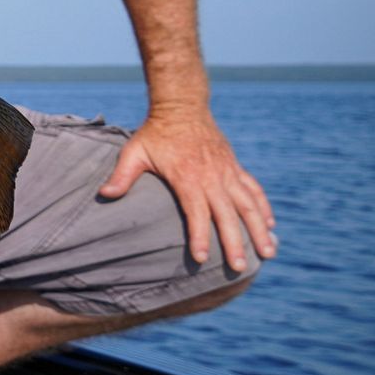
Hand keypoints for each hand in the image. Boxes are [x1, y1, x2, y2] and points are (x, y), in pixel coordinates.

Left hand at [99, 106, 276, 271]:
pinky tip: (269, 225)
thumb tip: (104, 195)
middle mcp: (212, 176)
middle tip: (239, 268)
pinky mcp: (234, 166)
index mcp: (187, 176)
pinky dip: (264, 207)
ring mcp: (226, 171)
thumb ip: (122, 175)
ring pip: (249, 204)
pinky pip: (253, 189)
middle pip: (227, 214)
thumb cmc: (155, 132)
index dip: (199, 235)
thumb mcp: (134, 152)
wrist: (182, 105)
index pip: (196, 212)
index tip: (200, 258)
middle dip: (234, 243)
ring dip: (259, 229)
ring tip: (269, 253)